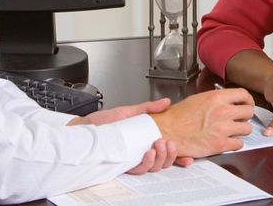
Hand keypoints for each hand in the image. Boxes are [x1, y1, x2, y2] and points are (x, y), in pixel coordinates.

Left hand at [68, 98, 194, 170]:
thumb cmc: (101, 123)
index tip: (189, 157)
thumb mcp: (128, 111)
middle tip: (169, 143)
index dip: (179, 157)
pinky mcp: (122, 165)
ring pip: (153, 168)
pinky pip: (138, 170)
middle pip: (163, 163)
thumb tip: (166, 102)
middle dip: (171, 155)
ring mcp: (132, 160)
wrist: (83, 129)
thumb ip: (148, 108)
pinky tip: (148, 153)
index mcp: (144, 142)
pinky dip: (146, 163)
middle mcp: (139, 154)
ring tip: (158, 145)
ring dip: (160, 159)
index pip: (165, 152)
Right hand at [150, 88, 254, 157]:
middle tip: (240, 119)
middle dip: (245, 116)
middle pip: (249, 111)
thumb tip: (226, 101)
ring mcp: (222, 128)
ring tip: (233, 131)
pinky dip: (235, 144)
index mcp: (216, 98)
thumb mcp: (198, 99)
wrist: (166, 131)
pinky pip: (239, 144)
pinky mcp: (220, 144)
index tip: (247, 104)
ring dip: (241, 131)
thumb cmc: (177, 116)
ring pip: (247, 129)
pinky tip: (227, 141)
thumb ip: (215, 100)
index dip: (247, 100)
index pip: (243, 95)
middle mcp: (222, 111)